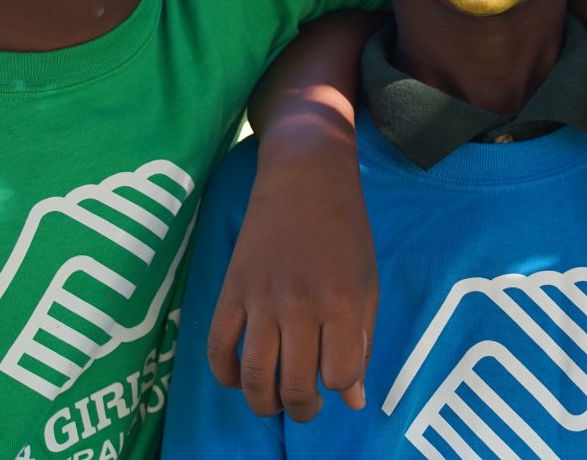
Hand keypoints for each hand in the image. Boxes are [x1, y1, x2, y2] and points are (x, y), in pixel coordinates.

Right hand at [207, 131, 375, 420]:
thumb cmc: (346, 231)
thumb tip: (353, 401)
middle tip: (305, 406)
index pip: (339, 374)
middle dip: (301, 408)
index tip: (335, 381)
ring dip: (263, 403)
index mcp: (343, 303)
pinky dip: (225, 374)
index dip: (338, 387)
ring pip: (254, 375)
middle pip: (296, 384)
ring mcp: (262, 298)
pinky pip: (219, 346)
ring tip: (273, 403)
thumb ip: (361, 342)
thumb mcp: (367, 284)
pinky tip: (237, 380)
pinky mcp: (231, 289)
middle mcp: (302, 305)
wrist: (307, 176)